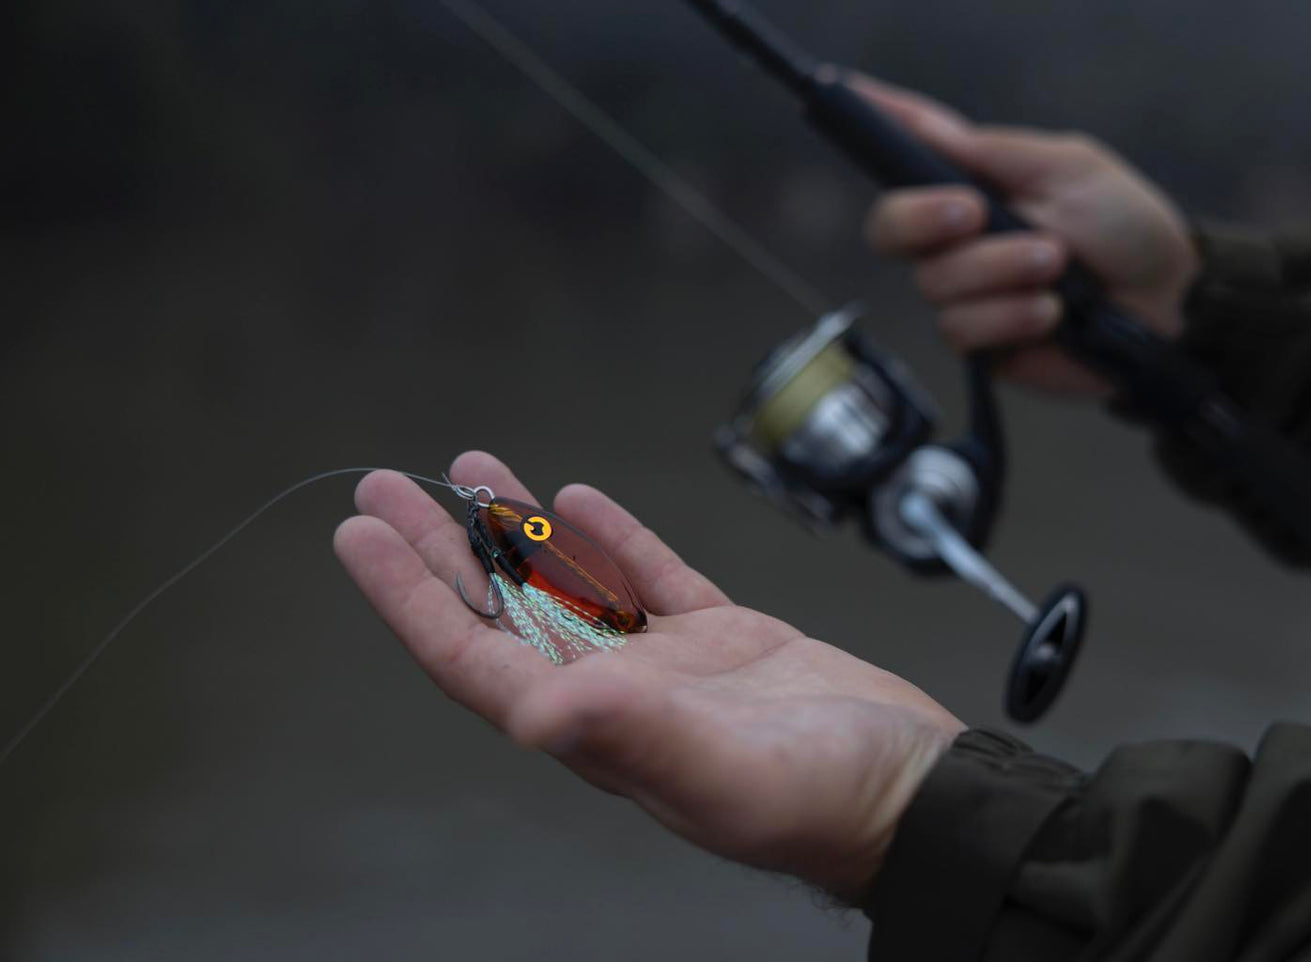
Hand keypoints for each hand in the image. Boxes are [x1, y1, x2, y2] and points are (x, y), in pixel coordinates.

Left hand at [333, 451, 964, 901]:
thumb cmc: (831, 801)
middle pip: (507, 612)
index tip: (364, 534)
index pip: (477, 658)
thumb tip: (544, 710)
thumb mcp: (728, 772)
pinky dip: (614, 538)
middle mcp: (620, 697)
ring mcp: (673, 667)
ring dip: (519, 532)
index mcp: (601, 729)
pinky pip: (652, 577)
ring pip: (573, 586)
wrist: (922, 792)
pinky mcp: (729, 641)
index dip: (412, 598)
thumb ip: (637, 736)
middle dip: (445, 550)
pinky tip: (582, 500)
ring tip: (473, 473)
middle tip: (392, 486)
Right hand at [856, 75, 1200, 394]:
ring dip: (1000, 272)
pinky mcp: (981, 342)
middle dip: (926, 218)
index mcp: (973, 184)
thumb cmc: (1127, 228)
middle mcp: (956, 238)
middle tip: (977, 214)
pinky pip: (964, 330)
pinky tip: (1052, 313)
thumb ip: (995, 153)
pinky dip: (1012, 317)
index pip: (907, 154)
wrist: (1168, 302)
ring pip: (936, 284)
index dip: (873, 125)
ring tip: (1056, 269)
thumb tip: (928, 128)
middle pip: (890, 227)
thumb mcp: (1069, 168)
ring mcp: (964, 292)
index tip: (846, 93)